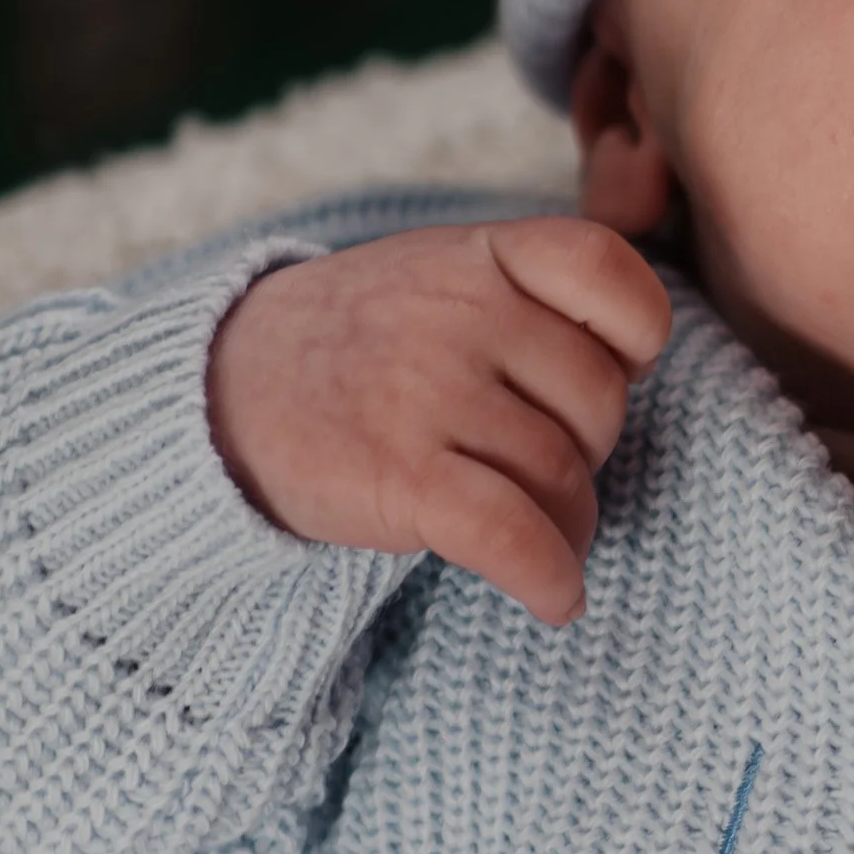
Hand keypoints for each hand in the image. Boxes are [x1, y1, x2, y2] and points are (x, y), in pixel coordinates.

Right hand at [205, 219, 671, 624]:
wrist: (217, 394)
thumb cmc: (358, 346)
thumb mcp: (439, 275)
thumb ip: (530, 296)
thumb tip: (635, 367)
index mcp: (476, 254)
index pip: (606, 271)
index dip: (636, 336)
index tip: (614, 370)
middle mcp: (458, 312)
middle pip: (598, 399)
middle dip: (588, 450)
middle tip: (537, 468)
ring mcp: (427, 391)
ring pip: (563, 476)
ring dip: (568, 527)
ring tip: (537, 537)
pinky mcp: (401, 475)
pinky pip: (516, 536)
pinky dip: (549, 578)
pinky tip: (554, 599)